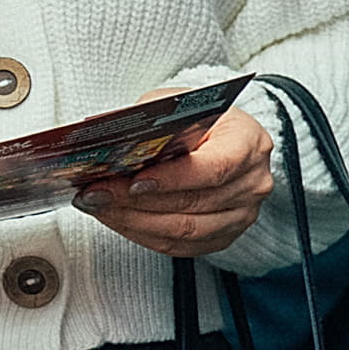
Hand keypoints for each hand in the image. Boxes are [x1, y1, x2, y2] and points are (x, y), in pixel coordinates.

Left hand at [75, 94, 271, 257]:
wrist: (220, 136)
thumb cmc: (198, 117)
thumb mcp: (175, 104)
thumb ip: (151, 121)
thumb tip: (110, 142)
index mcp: (247, 143)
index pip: (213, 168)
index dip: (172, 178)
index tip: (134, 180)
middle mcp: (252, 183)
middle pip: (193, 202)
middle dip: (137, 200)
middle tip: (96, 193)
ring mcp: (242, 214)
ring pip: (185, 230)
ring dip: (134, 221)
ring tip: (98, 206)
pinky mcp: (224, 235)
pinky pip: (181, 245)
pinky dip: (143, 234)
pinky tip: (116, 218)